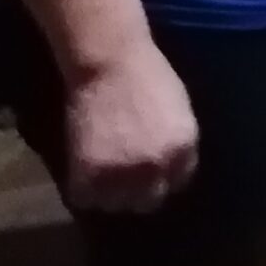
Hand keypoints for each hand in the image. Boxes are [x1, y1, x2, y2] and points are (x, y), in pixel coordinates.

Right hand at [64, 42, 197, 214]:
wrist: (109, 60)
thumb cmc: (145, 73)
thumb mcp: (178, 110)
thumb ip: (175, 142)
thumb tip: (169, 165)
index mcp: (184, 150)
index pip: (177, 182)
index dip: (161, 177)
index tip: (147, 172)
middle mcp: (159, 167)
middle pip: (148, 201)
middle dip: (136, 191)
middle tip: (120, 177)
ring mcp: (124, 174)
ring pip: (115, 205)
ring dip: (106, 193)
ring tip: (99, 174)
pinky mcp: (90, 174)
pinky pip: (84, 198)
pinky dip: (81, 188)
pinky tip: (81, 171)